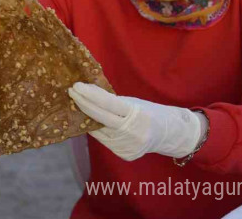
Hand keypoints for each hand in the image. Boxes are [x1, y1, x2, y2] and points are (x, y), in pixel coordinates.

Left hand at [67, 82, 205, 160]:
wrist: (170, 134)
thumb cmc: (150, 113)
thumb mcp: (135, 104)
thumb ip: (114, 103)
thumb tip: (88, 96)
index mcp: (137, 114)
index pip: (108, 104)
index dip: (90, 95)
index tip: (77, 86)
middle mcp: (132, 132)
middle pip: (100, 117)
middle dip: (83, 104)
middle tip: (71, 92)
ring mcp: (128, 146)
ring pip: (98, 131)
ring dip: (87, 117)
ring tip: (78, 104)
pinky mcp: (124, 155)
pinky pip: (104, 140)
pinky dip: (97, 130)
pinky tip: (92, 121)